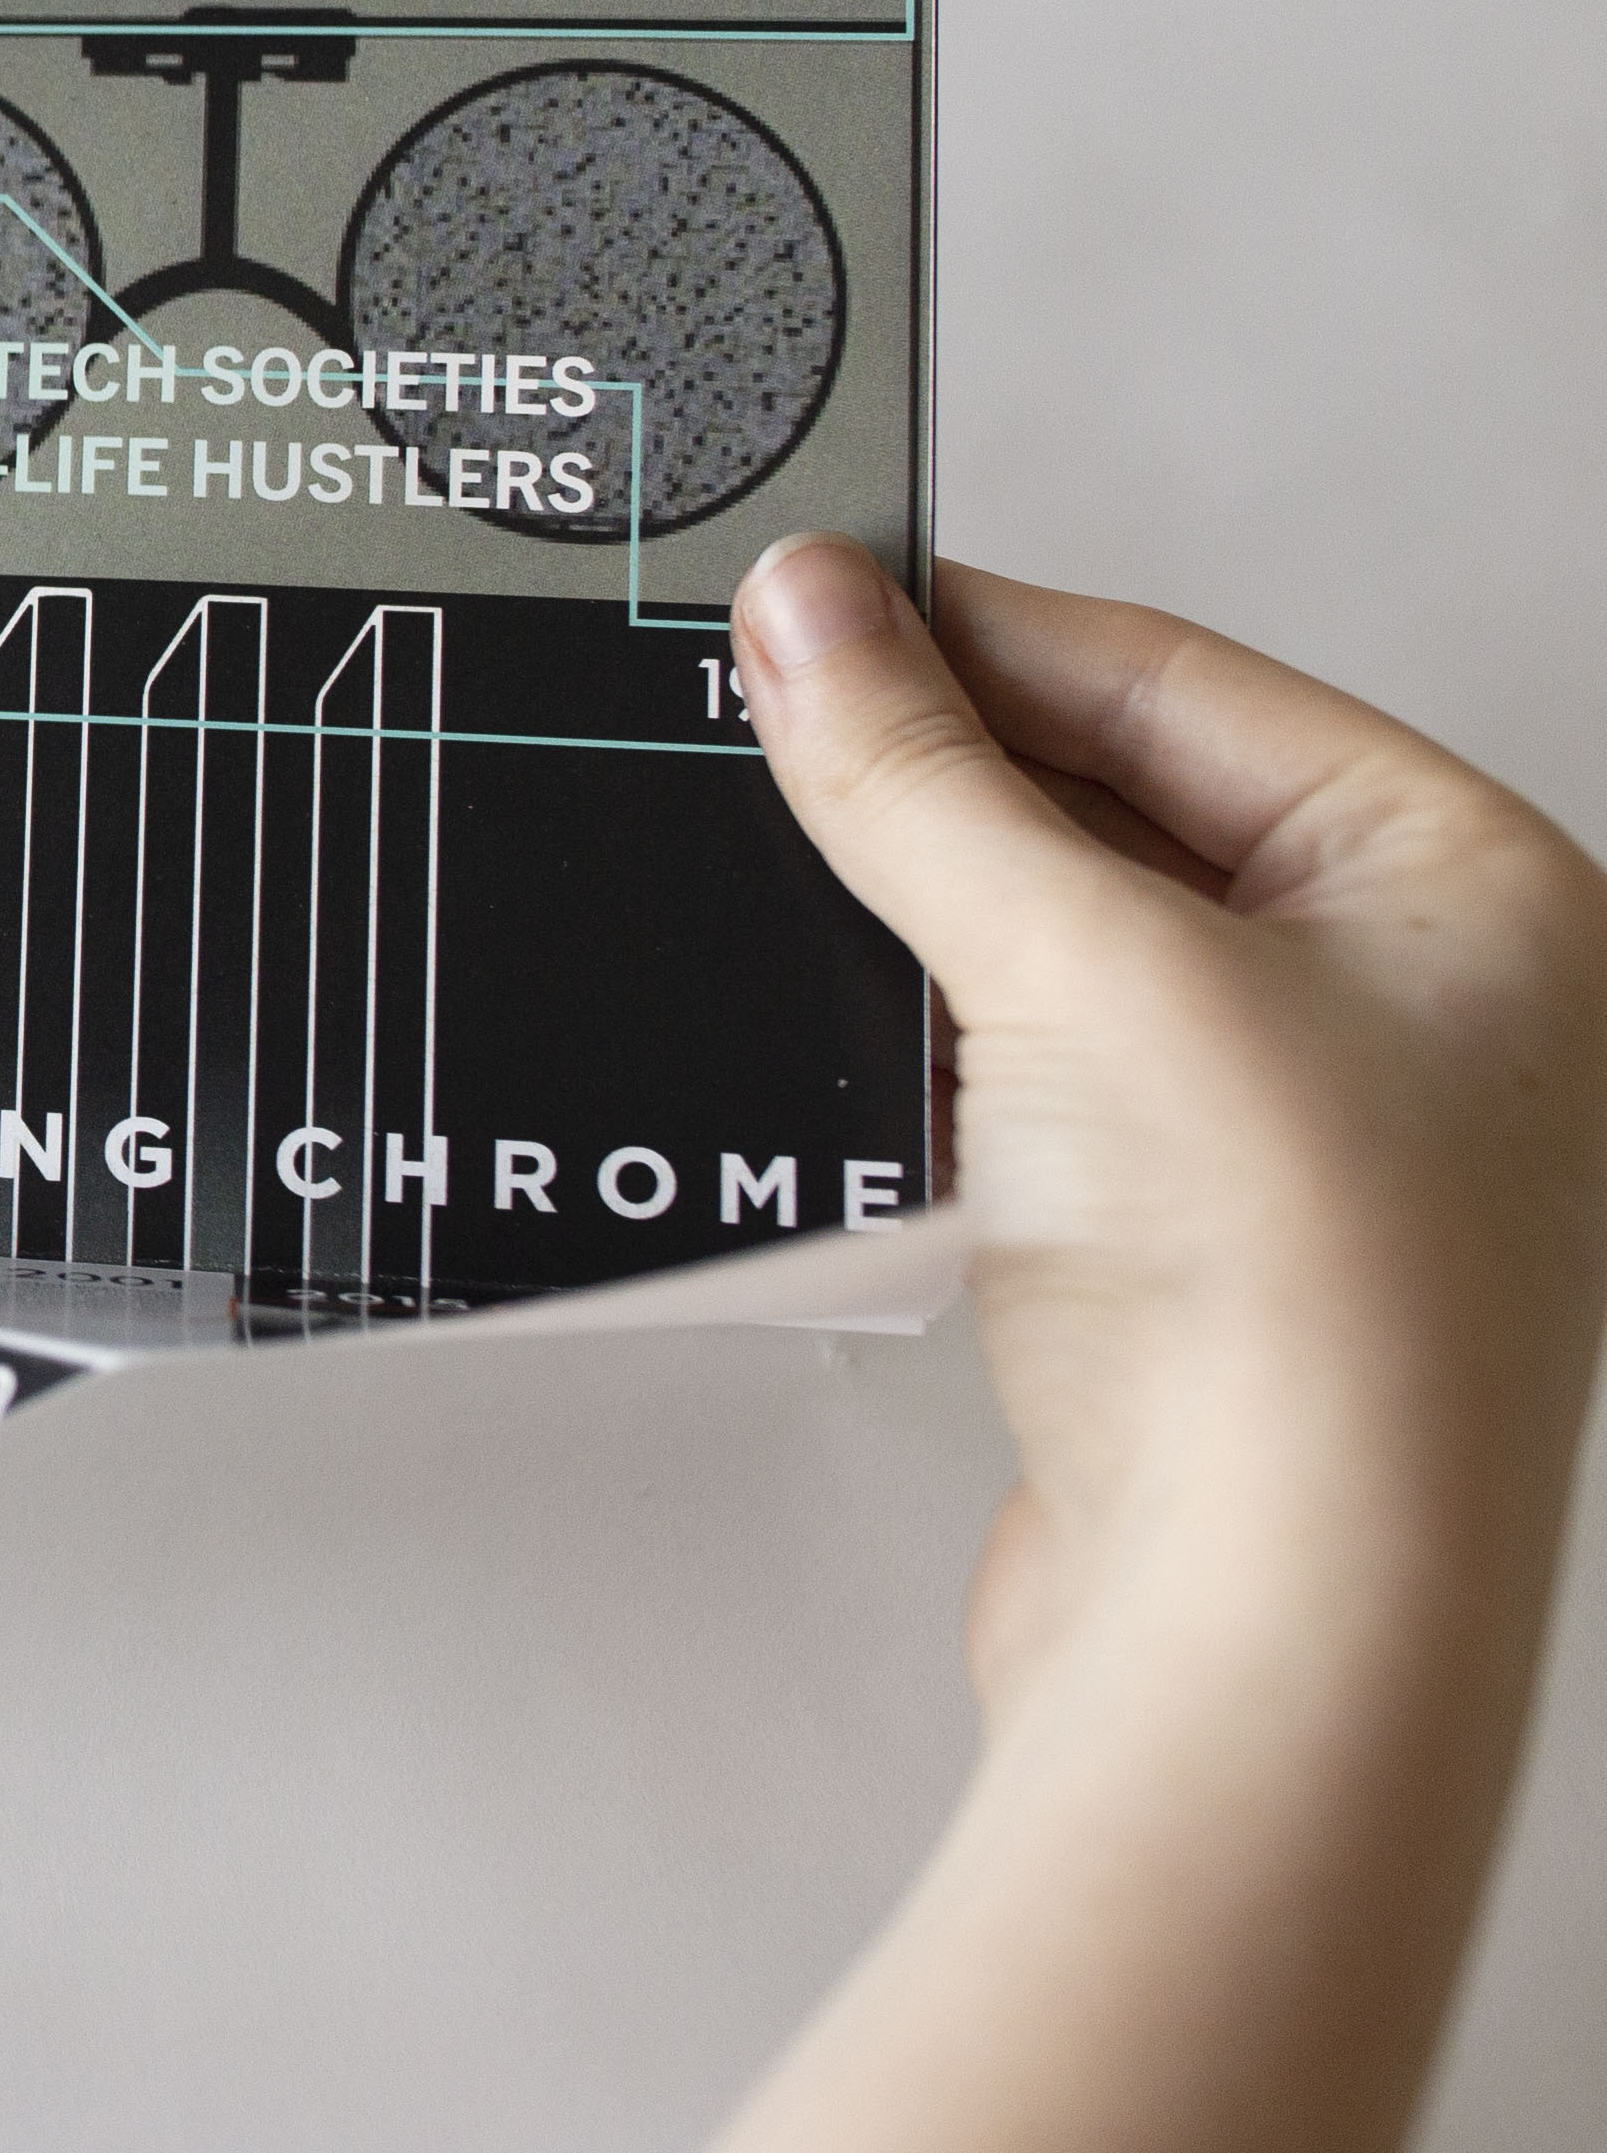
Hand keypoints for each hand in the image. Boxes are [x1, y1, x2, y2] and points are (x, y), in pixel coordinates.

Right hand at [715, 543, 1606, 2152]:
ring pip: (1063, 935)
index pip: (1171, 676)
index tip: (799, 598)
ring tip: (783, 866)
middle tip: (755, 715)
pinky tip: (845, 1024)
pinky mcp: (1195, 1236)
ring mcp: (1314, 1125)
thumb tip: (811, 614)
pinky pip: (1036, 1068)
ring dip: (924, 908)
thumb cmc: (1304, 1317)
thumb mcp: (1084, 966)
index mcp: (1472, 885)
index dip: (968, 628)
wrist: (1271, 1627)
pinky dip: (932, 1036)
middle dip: (936, 772)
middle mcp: (1420, 995)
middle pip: (1118, 798)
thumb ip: (920, 776)